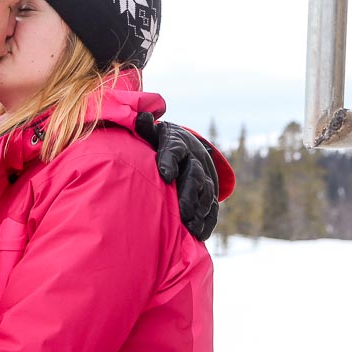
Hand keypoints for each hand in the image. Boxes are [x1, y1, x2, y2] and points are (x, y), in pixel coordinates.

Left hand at [134, 112, 218, 240]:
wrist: (188, 147)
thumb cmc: (160, 142)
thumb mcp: (153, 133)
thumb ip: (145, 128)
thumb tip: (139, 116)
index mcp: (177, 143)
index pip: (174, 150)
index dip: (170, 161)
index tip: (164, 174)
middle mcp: (194, 159)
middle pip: (195, 176)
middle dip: (189, 194)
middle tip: (182, 212)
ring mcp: (205, 176)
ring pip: (206, 193)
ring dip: (200, 210)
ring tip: (191, 226)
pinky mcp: (209, 193)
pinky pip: (212, 207)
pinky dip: (208, 221)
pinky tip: (200, 234)